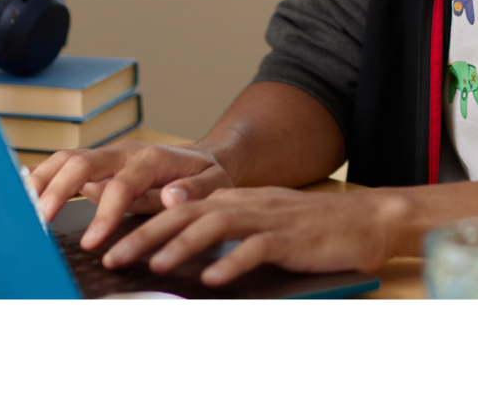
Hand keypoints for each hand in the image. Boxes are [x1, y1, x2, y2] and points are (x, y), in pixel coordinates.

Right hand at [28, 140, 232, 248]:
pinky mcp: (96, 165)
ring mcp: (108, 156)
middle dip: (57, 190)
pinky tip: (23, 196)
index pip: (122, 184)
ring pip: (66, 159)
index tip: (91, 243)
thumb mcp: (215, 183)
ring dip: (41, 181)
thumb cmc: (207, 175)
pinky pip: (63, 166)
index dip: (104, 213)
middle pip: (82, 163)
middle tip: (39, 222)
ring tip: (20, 209)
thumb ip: (194, 191)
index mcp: (152, 158)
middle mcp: (124, 152)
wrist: (204, 159)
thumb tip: (172, 197)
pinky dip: (41, 178)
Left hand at [102, 186, 410, 285]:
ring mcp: (269, 218)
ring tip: (154, 264)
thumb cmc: (312, 231)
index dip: (142, 223)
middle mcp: (247, 203)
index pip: (180, 207)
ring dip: (181, 244)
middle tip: (114, 255)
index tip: (111, 241)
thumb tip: (184, 251)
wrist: (367, 221)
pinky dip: (233, 262)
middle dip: (147, 233)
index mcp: (237, 200)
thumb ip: (228, 232)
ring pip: (216, 225)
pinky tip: (214, 277)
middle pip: (188, 212)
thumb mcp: (263, 225)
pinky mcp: (291, 237)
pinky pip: (257, 248)